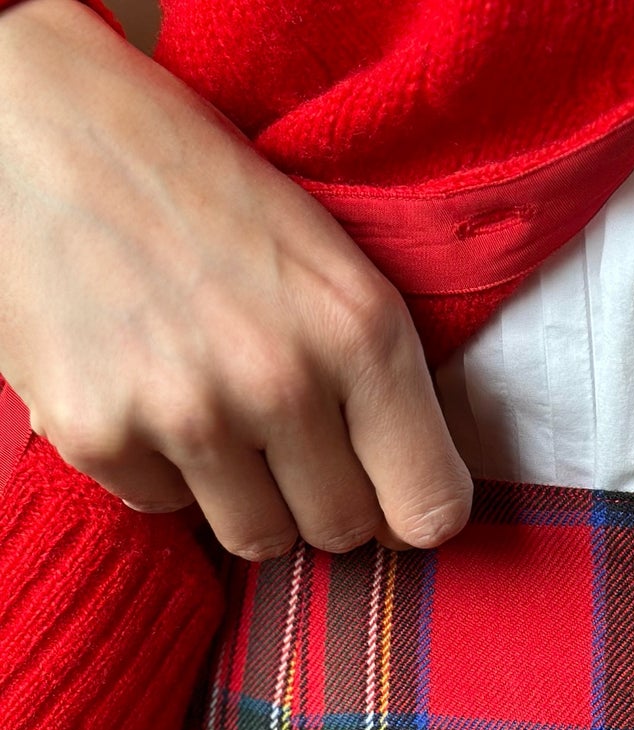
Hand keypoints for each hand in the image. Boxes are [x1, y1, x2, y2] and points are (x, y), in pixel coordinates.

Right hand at [0, 0, 472, 560]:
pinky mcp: (100, 438)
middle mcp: (280, 381)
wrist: (29, 124)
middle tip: (287, 436)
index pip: (430, 507)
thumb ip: (375, 371)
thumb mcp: (321, 252)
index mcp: (359, 329)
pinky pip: (164, 508)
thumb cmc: (188, 178)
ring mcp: (187, 417)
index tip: (392, 494)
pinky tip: (141, 387)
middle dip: (320, 497)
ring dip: (244, 495)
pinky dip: (159, 468)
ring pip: (257, 538)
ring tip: (213, 408)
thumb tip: (416, 498)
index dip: (414, 511)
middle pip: (341, 531)